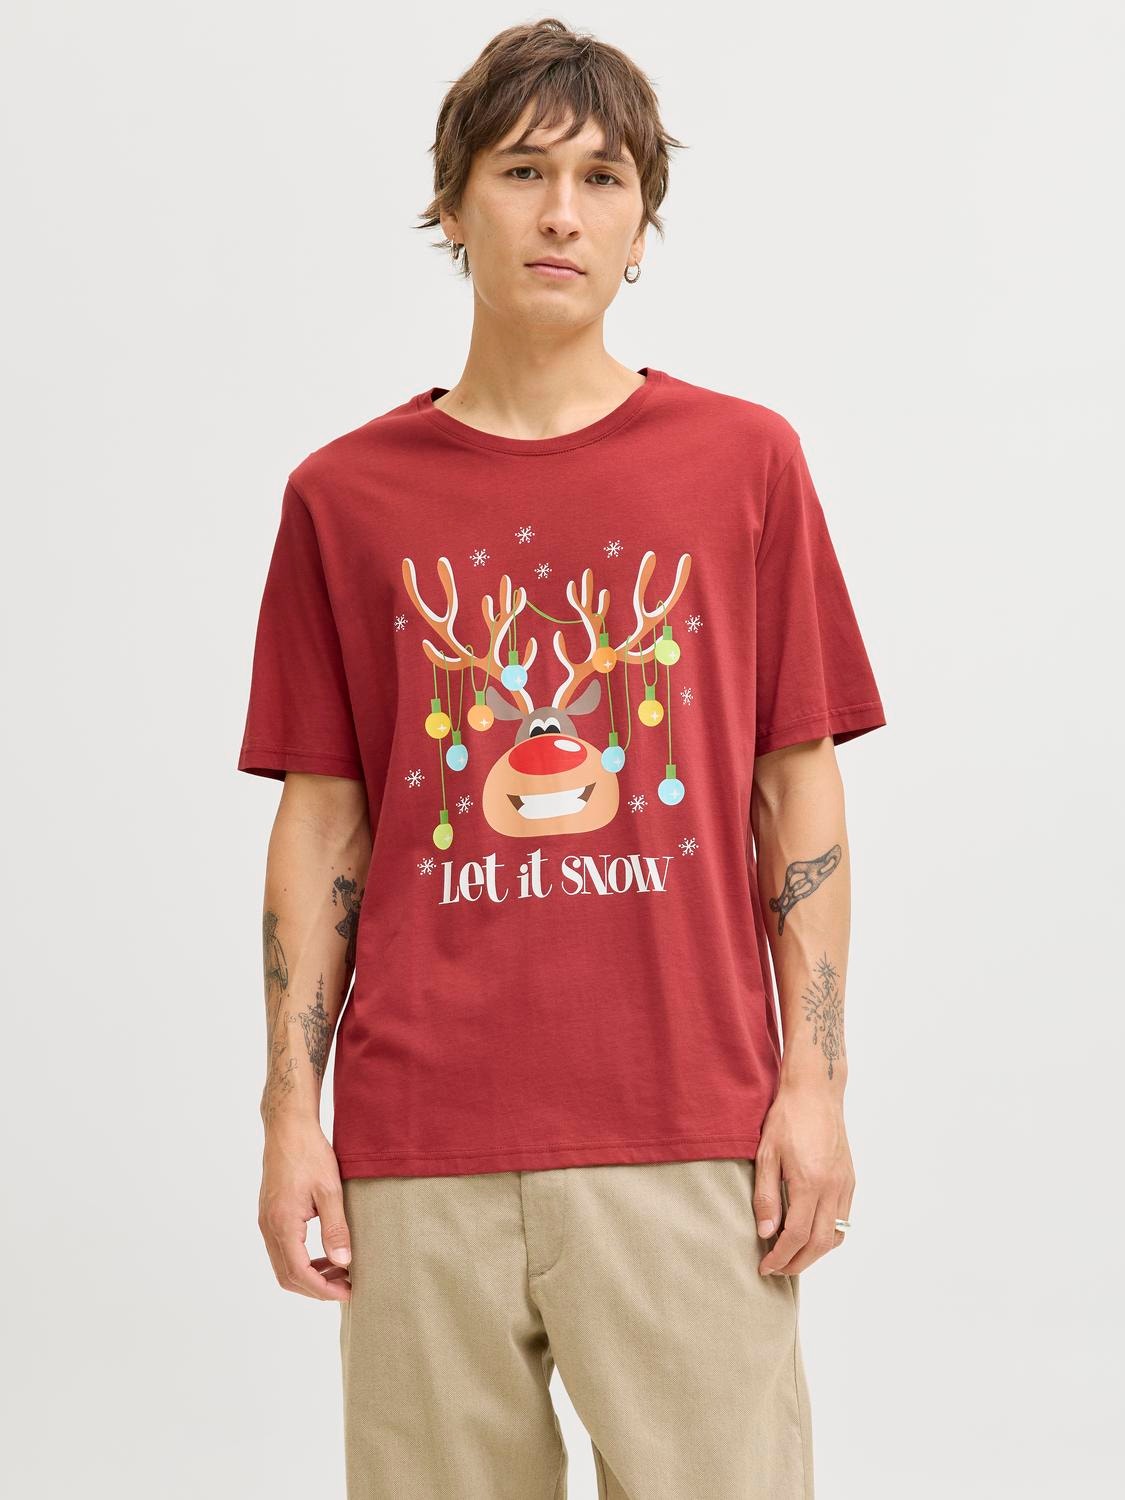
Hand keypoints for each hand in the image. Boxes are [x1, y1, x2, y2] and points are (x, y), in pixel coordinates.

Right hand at [258, 1120, 352, 1300]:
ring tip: (340, 1270)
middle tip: (346, 1286)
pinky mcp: (269, 1214)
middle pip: (287, 1275)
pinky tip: (324, 1253)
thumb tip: (343, 1262)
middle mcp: (268, 1226)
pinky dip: (302, 1259)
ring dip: (309, 1274)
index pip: (299, 1273)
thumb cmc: (309, 1153)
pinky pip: (281, 1249)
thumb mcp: (330, 1190)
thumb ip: (335, 1228)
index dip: (323, 1289)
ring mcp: (266, 1221)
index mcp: (282, 1223)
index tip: (347, 1292)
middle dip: (316, 1288)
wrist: (287, 1127)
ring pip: (283, 1264)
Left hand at [753, 1083, 853, 1276]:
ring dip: (814, 1254)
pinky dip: (827, 1236)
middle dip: (797, 1264)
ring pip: (836, 1236)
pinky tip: (809, 1233)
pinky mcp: (850, 1180)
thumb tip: (765, 1232)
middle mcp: (832, 1188)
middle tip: (777, 1269)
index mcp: (809, 1182)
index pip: (796, 1236)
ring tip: (791, 1255)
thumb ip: (765, 1196)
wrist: (816, 1093)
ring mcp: (845, 1185)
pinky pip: (843, 1220)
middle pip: (819, 1244)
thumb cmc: (787, 1119)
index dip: (780, 1257)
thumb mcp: (766, 1154)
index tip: (765, 1267)